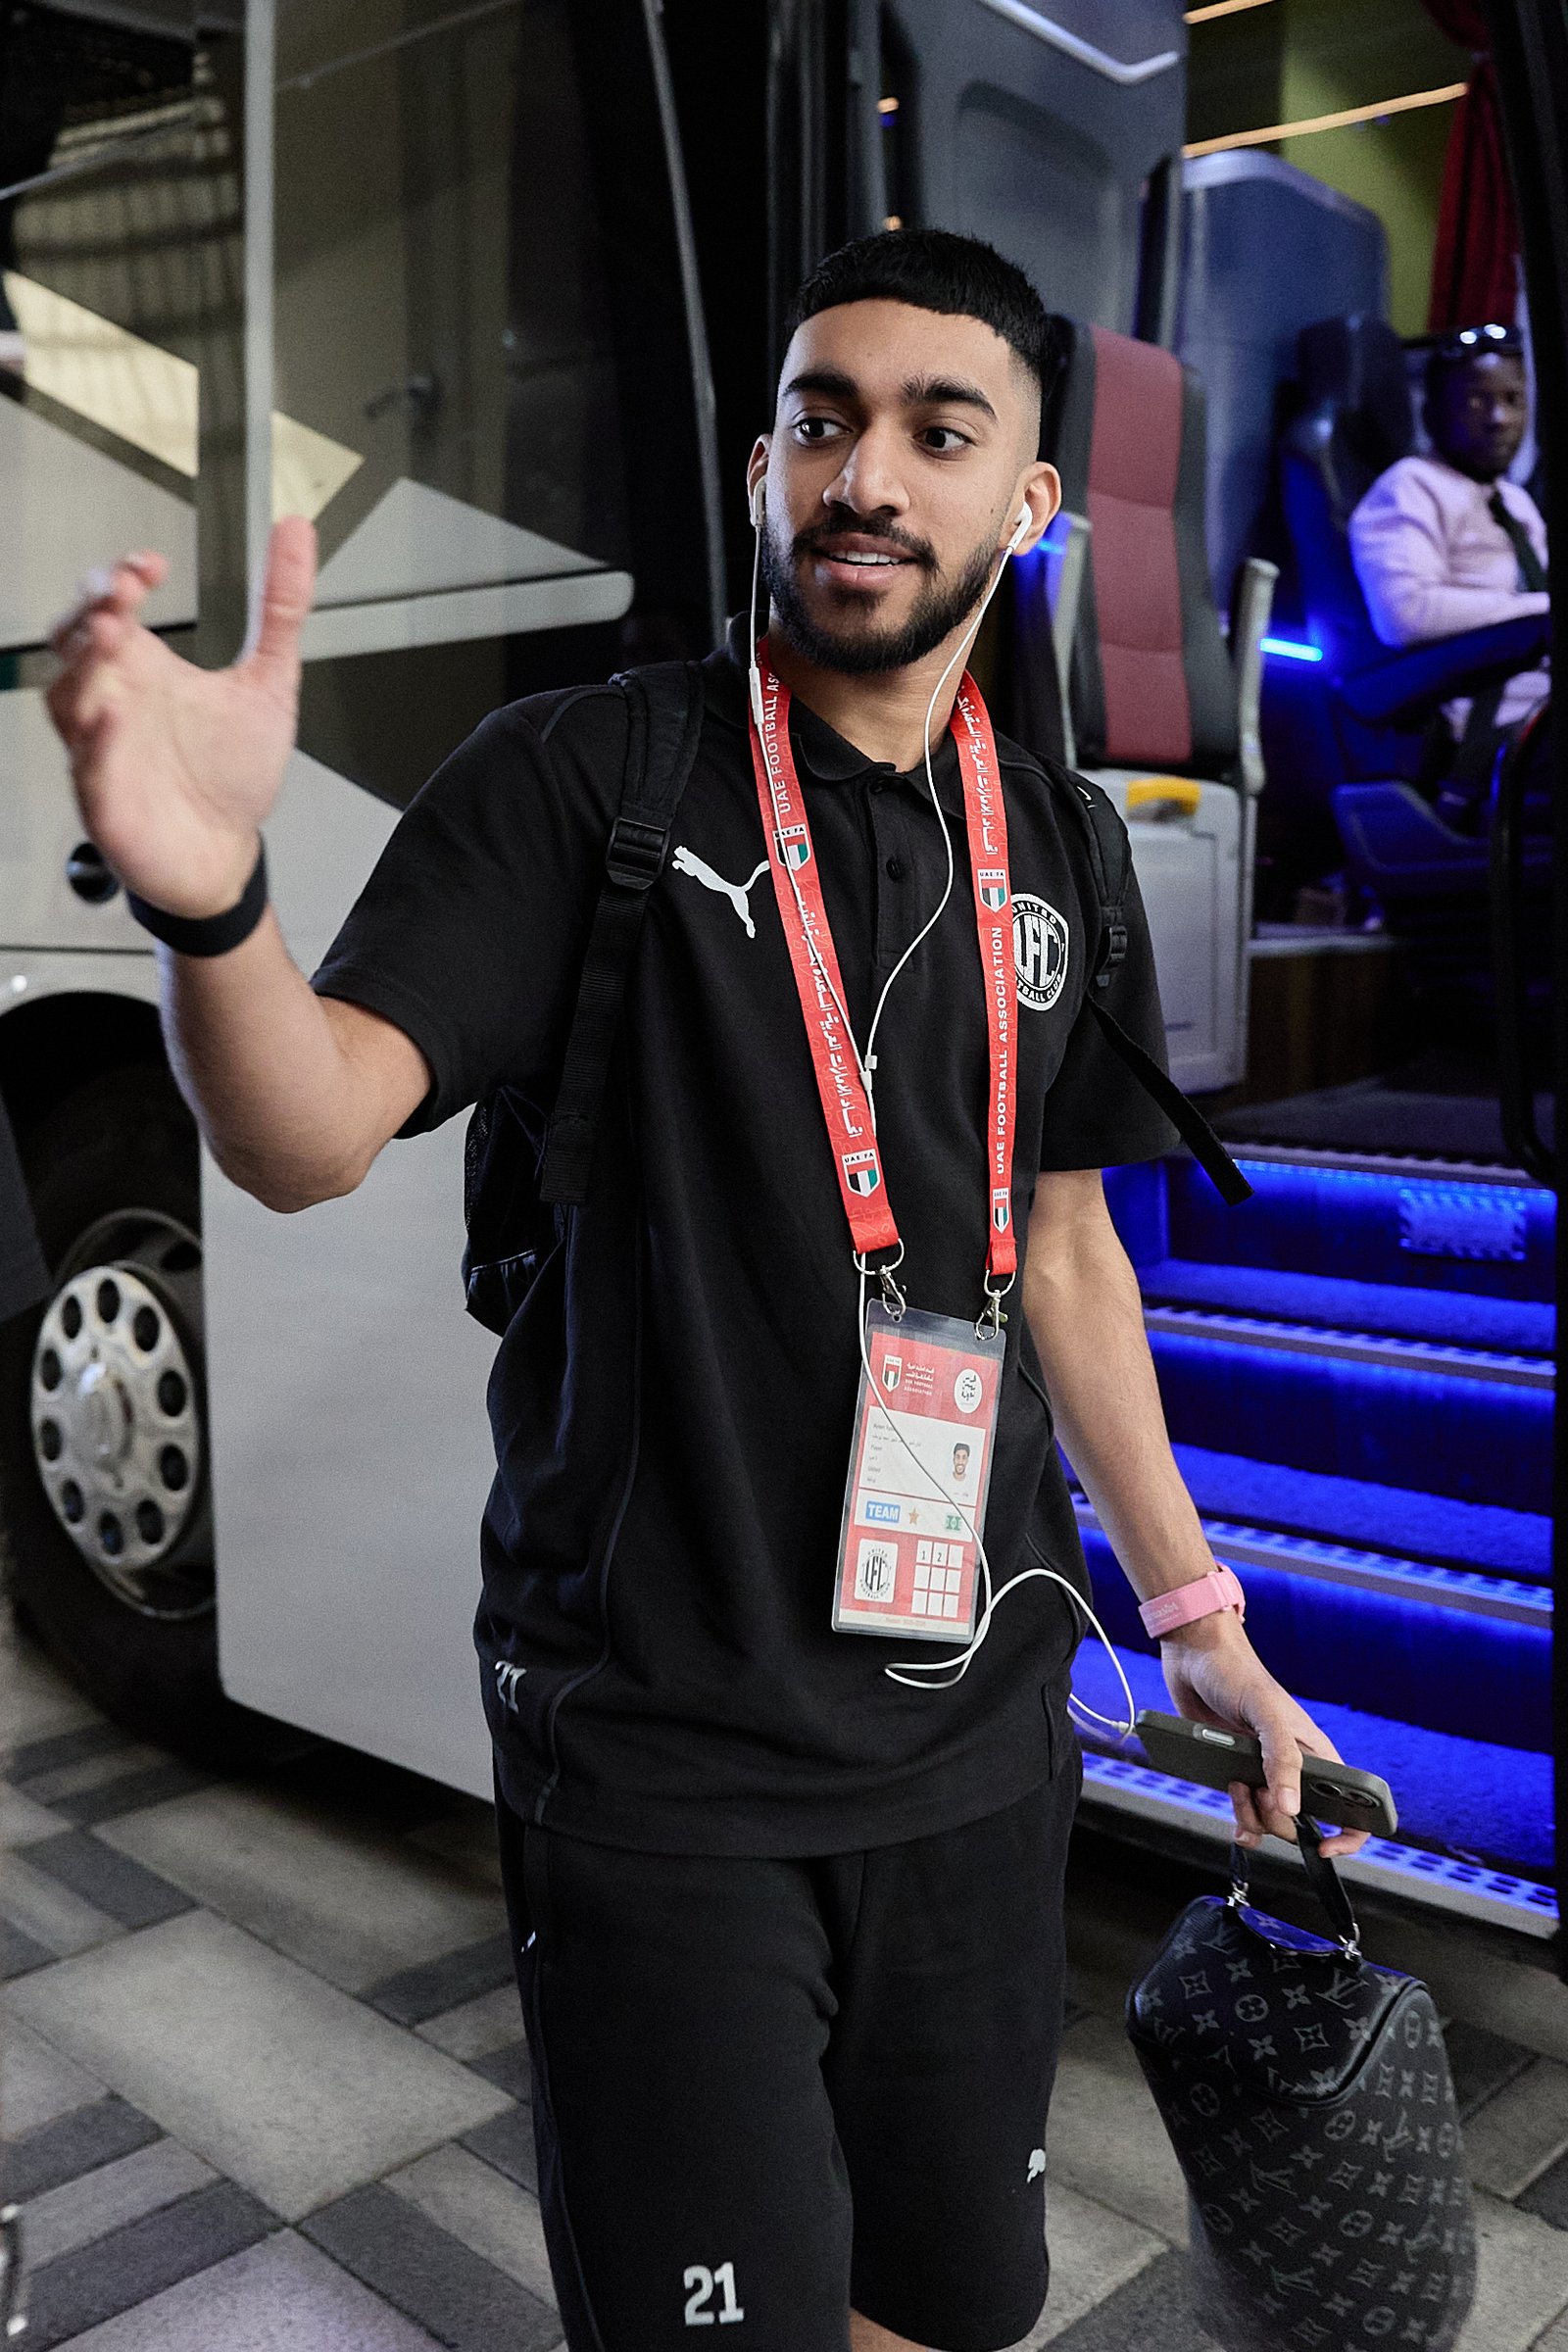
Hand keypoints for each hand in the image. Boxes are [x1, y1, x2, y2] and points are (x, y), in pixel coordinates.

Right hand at [45, 516, 317, 918]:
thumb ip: (280, 608)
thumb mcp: (269, 683)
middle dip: (92, 609)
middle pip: (73, 638)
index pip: (109, 603)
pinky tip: (113, 714)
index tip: (152, 564)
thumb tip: (296, 531)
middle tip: (123, 592)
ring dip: (85, 663)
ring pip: (67, 695)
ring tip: (114, 634)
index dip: (119, 577)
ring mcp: (101, 748)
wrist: (226, 854)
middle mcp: (113, 699)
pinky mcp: (105, 798)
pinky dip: (97, 739)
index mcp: (143, 667)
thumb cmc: (231, 774)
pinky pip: (87, 764)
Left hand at [1158, 1614, 1371, 1861]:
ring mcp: (1265, 1774)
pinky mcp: (1238, 1775)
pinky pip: (1246, 1817)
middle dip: (1277, 1820)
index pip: (1353, 1804)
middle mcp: (1295, 1769)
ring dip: (1251, 1817)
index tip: (1323, 1845)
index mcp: (1316, 1753)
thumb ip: (1282, 1759)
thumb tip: (1292, 1809)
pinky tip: (1232, 1813)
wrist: (1194, 1657)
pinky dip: (1240, 1822)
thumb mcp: (1266, 1713)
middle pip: (1301, 1823)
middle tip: (1255, 1789)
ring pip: (1270, 1823)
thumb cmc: (1238, 1674)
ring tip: (1235, 1785)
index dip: (1347, 1835)